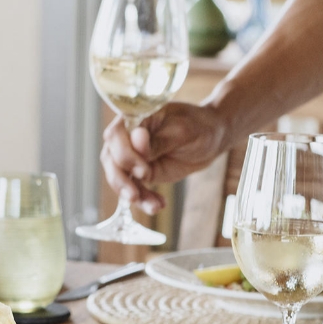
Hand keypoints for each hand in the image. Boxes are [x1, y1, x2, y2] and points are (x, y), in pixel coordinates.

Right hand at [100, 102, 230, 213]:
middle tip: (135, 195)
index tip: (142, 169)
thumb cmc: (198, 126)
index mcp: (135, 117)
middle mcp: (128, 136)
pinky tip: (158, 206)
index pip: (116, 134)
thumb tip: (136, 139)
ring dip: (132, 194)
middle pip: (111, 158)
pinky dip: (144, 200)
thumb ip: (158, 139)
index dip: (124, 153)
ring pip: (119, 177)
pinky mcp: (140, 173)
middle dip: (121, 180)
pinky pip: (134, 188)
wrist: (211, 139)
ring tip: (152, 206)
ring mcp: (133, 156)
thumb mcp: (182, 131)